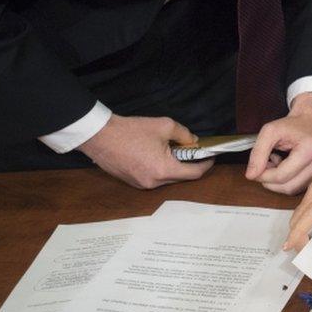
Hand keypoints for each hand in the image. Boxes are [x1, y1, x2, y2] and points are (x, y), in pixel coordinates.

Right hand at [77, 114, 213, 188]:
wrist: (100, 136)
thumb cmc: (132, 131)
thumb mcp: (165, 126)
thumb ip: (184, 135)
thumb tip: (193, 142)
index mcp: (164, 170)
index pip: (194, 174)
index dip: (206, 165)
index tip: (211, 156)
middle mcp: (153, 183)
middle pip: (180, 178)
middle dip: (189, 165)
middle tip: (193, 151)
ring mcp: (141, 185)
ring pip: (166, 179)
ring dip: (174, 167)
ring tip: (174, 150)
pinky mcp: (132, 182)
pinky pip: (153, 178)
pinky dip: (160, 169)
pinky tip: (157, 155)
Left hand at [245, 92, 311, 194]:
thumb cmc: (293, 123)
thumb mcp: (270, 131)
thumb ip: (258, 153)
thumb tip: (251, 175)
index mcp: (311, 150)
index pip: (282, 175)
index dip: (264, 176)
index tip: (255, 169)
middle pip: (289, 187)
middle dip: (270, 181)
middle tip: (262, 168)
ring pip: (293, 189)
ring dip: (278, 182)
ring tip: (273, 165)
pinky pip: (299, 186)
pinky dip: (286, 181)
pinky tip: (283, 167)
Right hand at [283, 115, 311, 252]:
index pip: (308, 216)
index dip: (297, 234)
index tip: (290, 248)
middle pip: (298, 215)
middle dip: (295, 235)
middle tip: (301, 253)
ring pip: (300, 209)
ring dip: (298, 226)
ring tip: (305, 244)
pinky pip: (305, 202)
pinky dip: (303, 217)